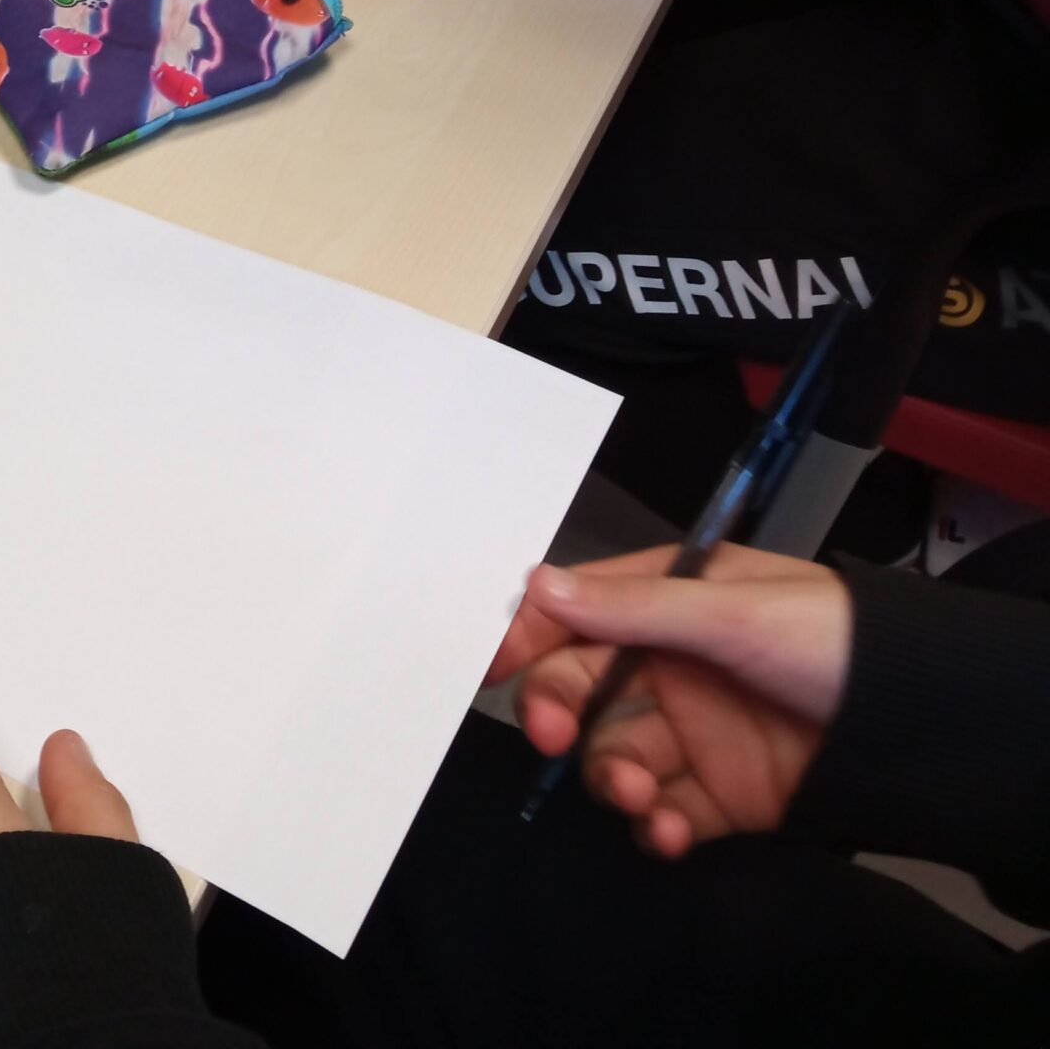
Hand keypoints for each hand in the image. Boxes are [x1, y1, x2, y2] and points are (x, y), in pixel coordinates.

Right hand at [486, 546, 851, 855]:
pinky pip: (664, 813)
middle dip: (561, 713)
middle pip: (583, 690)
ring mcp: (693, 732)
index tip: (491, 667)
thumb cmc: (831, 639)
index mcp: (669, 605)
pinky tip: (669, 830)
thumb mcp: (732, 613)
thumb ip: (633, 609)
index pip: (578, 614)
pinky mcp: (719, 796)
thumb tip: (535, 586)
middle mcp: (669, 665)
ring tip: (639, 795)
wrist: (925, 724)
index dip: (530, 636)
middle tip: (554, 736)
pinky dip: (656, 826)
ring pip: (616, 756)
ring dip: (612, 776)